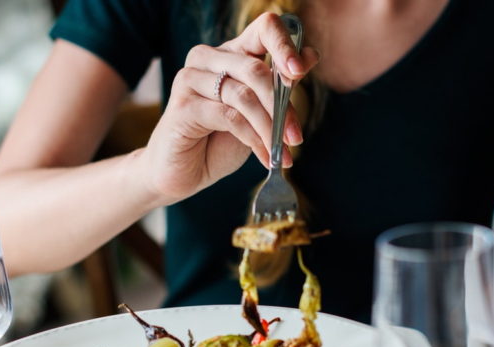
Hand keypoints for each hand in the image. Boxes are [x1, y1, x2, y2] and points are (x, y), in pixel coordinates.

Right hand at [141, 13, 319, 204]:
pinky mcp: (183, 106)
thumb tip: (310, 56)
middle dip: (282, 107)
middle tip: (296, 137)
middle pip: (256, 70)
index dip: (285, 46)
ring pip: (244, 96)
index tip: (299, 72)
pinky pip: (229, 117)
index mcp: (232, 53)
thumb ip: (280, 86)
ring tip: (282, 153)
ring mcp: (191, 79)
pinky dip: (253, 140)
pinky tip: (264, 157)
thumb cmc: (222, 139)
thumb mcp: (259, 111)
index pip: (263, 29)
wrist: (185, 171)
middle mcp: (208, 58)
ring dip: (269, 128)